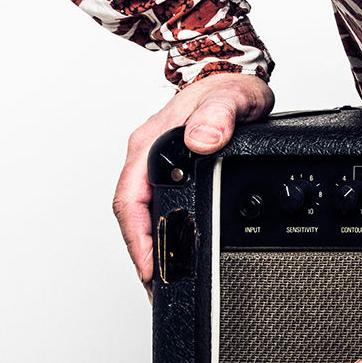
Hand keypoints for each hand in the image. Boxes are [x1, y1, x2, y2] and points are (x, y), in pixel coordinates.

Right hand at [115, 71, 273, 296]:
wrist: (231, 75)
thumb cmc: (227, 86)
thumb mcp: (231, 97)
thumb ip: (219, 116)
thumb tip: (202, 140)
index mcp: (150, 142)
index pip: (130, 198)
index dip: (137, 237)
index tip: (150, 266)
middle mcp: (146, 155)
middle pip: (131, 214)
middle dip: (141, 253)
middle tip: (157, 287)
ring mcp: (154, 163)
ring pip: (142, 214)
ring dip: (150, 246)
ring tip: (163, 280)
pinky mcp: (167, 171)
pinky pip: (156, 206)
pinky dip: (161, 232)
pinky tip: (174, 251)